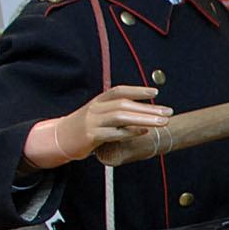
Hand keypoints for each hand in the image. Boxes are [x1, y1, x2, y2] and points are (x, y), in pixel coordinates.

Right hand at [23, 85, 170, 167]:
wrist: (59, 139)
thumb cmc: (84, 127)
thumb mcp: (98, 114)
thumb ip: (116, 110)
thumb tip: (143, 111)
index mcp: (98, 101)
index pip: (119, 91)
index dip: (137, 90)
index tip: (155, 93)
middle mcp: (95, 109)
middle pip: (124, 104)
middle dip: (148, 108)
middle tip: (168, 112)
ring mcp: (92, 122)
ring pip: (121, 117)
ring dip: (144, 119)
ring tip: (163, 122)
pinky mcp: (91, 137)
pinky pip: (114, 133)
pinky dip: (130, 132)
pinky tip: (144, 132)